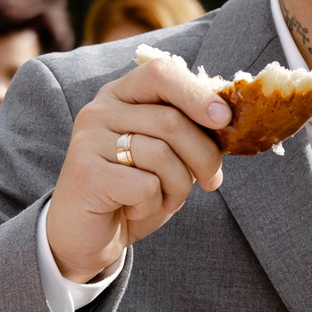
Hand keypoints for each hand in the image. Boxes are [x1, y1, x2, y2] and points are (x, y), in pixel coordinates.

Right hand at [46, 56, 230, 282]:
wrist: (85, 238)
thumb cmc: (131, 193)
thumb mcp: (166, 156)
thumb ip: (187, 132)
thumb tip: (226, 117)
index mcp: (121, 95)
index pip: (161, 73)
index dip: (197, 94)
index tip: (224, 119)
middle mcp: (100, 110)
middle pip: (171, 120)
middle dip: (204, 156)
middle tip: (212, 181)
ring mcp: (89, 139)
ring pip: (161, 154)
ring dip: (179, 187)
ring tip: (165, 200)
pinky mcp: (86, 173)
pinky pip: (145, 185)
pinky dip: (153, 205)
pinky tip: (135, 210)